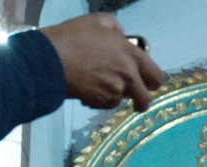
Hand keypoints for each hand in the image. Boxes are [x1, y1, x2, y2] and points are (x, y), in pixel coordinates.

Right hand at [40, 14, 163, 110]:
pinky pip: (106, 104)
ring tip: (98, 83)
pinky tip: (88, 89)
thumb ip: (116, 27)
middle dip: (141, 101)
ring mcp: (114, 90)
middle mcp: (127, 75)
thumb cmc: (72, 37)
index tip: (148, 85)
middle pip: (145, 99)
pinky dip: (100, 100)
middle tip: (135, 101)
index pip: (156, 76)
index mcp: (130, 54)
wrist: (50, 59)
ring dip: (114, 96)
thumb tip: (123, 35)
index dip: (153, 82)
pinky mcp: (101, 101)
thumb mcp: (97, 21)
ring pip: (122, 101)